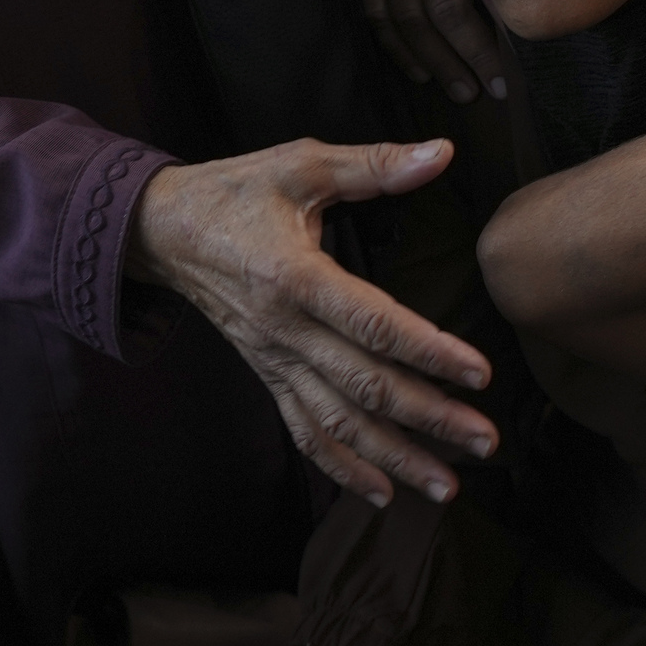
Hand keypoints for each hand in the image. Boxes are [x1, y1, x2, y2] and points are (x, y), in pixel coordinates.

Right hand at [131, 139, 499, 504]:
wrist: (159, 231)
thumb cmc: (235, 192)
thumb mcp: (300, 164)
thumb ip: (373, 165)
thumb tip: (440, 153)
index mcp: (296, 278)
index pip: (372, 325)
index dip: (428, 352)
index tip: (479, 374)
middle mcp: (284, 331)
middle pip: (364, 387)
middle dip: (429, 419)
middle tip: (486, 440)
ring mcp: (274, 360)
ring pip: (338, 423)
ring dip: (394, 458)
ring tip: (448, 487)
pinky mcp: (266, 375)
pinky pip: (304, 431)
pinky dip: (343, 467)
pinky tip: (384, 493)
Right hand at [354, 0, 507, 101]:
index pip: (460, 10)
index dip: (481, 50)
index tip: (504, 82)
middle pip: (433, 21)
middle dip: (460, 62)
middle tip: (484, 94)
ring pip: (401, 22)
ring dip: (428, 61)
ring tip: (456, 89)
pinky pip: (375, 10)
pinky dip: (393, 44)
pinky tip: (413, 68)